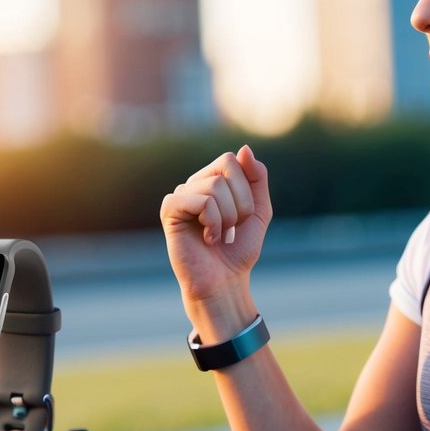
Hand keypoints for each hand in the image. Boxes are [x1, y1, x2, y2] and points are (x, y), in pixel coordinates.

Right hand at [160, 145, 271, 319]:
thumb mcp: (258, 210)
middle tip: (231, 228)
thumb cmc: (238, 249)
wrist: (224, 281)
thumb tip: (244, 149)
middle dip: (240, 203)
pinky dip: (213, 222)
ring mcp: (181, 196)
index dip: (246, 190)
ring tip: (219, 236)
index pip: (233, 160)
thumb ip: (257, 179)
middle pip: (226, 169)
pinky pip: (201, 201)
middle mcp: (194, 184)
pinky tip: (207, 239)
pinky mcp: (170, 211)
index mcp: (213, 181)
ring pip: (215, 187)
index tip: (242, 217)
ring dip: (227, 218)